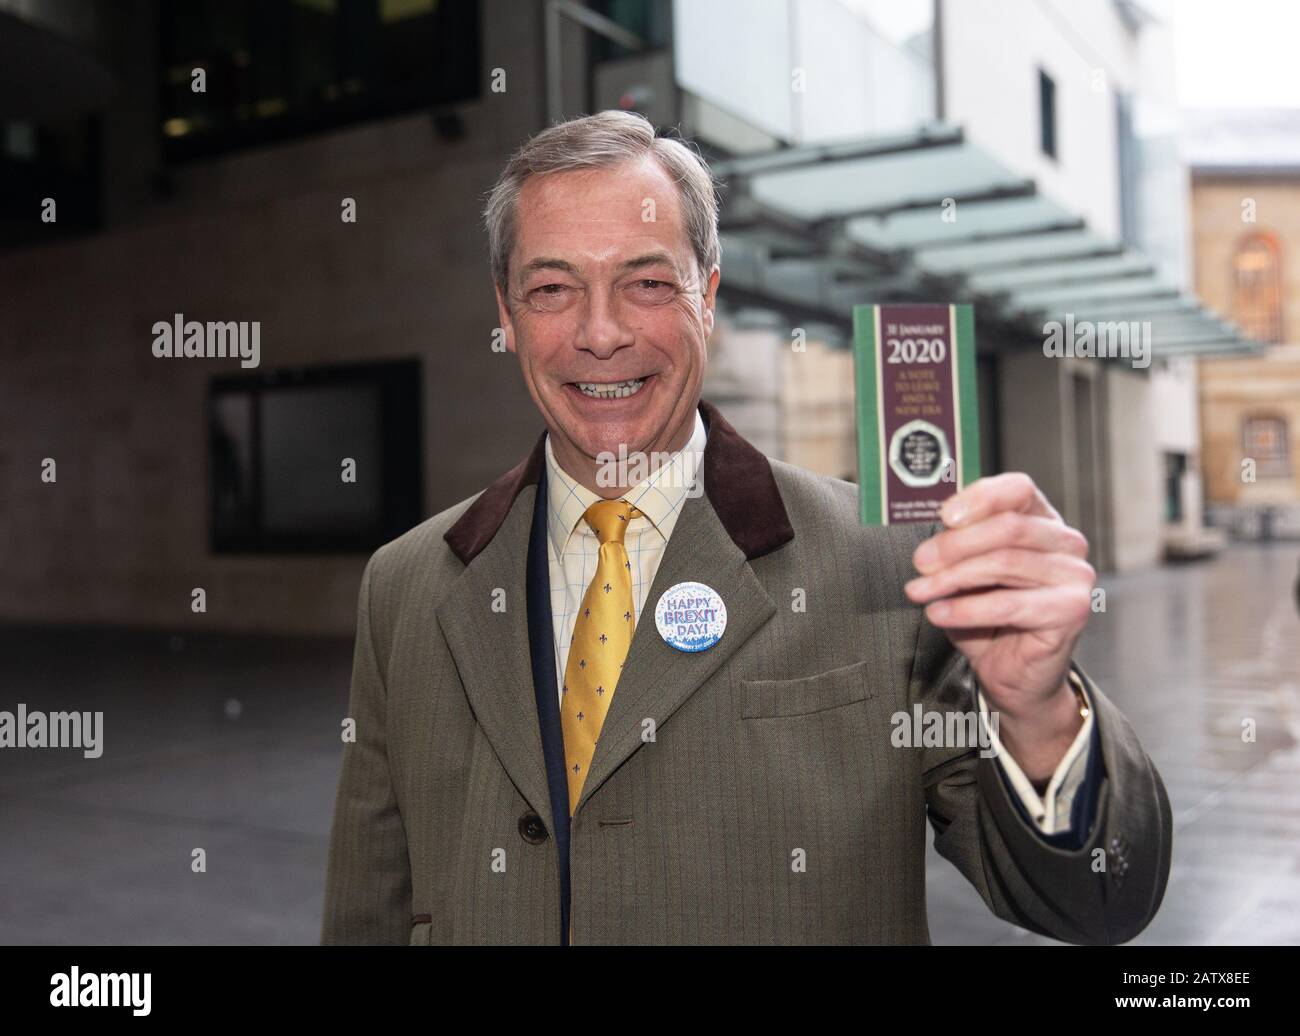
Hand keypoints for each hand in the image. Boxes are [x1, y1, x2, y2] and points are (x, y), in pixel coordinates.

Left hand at [904, 473, 1094, 778]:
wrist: (1015, 673)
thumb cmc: (990, 617)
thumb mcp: (966, 573)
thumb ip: (956, 547)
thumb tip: (927, 539)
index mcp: (1042, 520)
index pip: (1018, 490)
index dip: (981, 498)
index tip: (944, 515)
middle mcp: (1066, 543)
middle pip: (1008, 527)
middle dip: (954, 544)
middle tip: (920, 562)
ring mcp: (1074, 576)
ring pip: (1005, 563)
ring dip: (952, 578)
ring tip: (921, 592)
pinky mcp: (1072, 610)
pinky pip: (1008, 604)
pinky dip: (966, 609)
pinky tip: (939, 613)